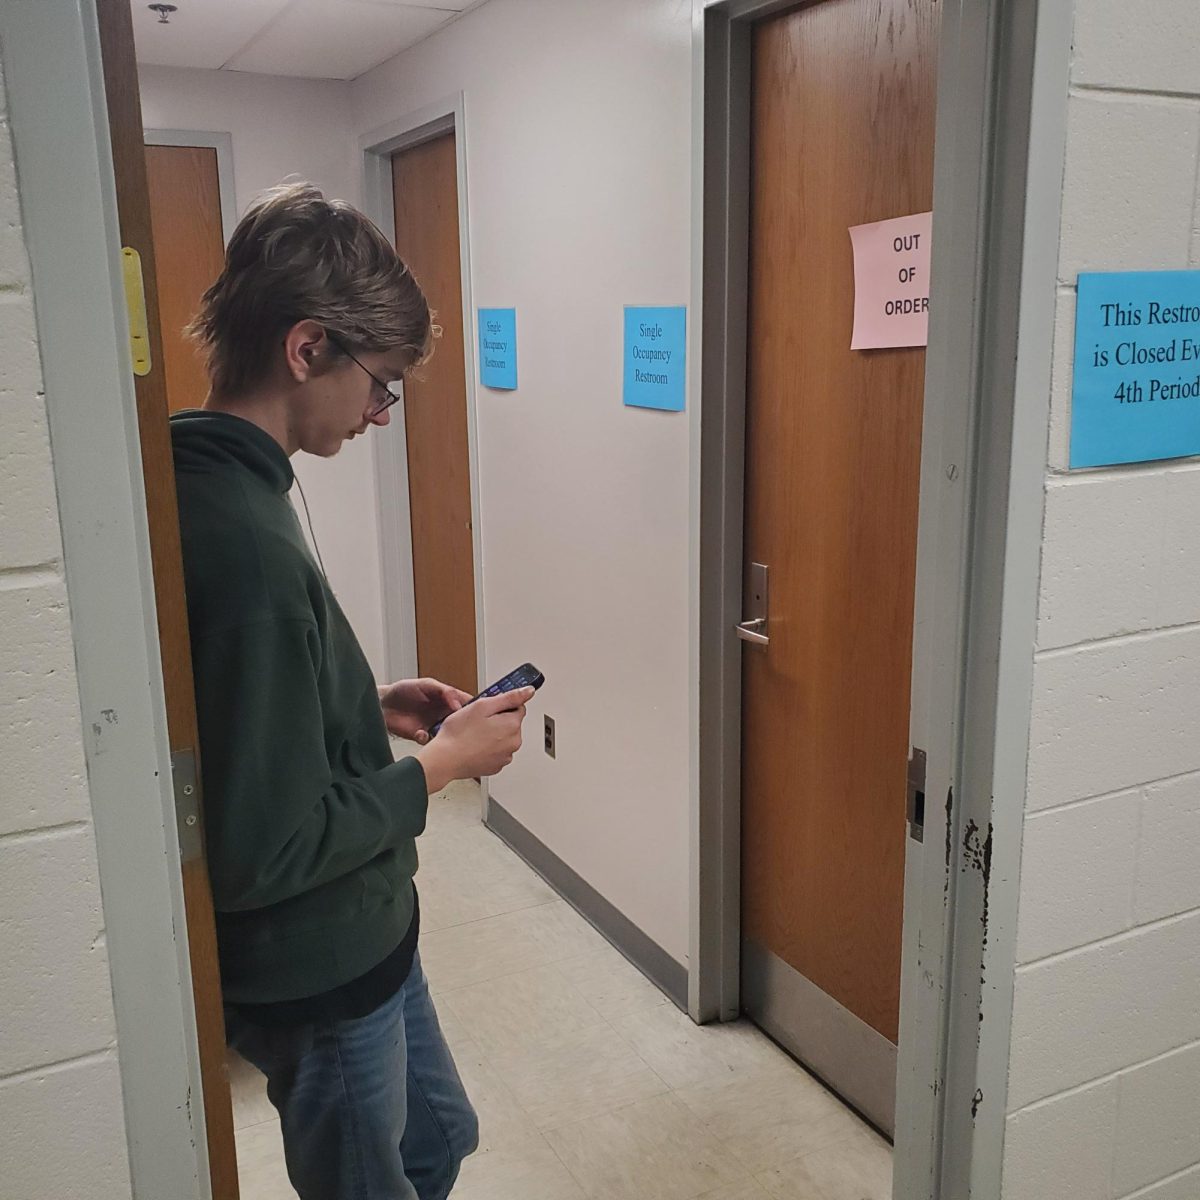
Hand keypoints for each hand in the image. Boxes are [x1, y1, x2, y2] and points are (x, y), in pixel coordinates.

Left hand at [379, 678, 472, 744]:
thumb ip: (443, 690)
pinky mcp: (422, 736)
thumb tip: (457, 701)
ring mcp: (433, 725)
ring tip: (446, 732)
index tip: (480, 710)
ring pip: (448, 733)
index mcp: (445, 699)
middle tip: (465, 726)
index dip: (474, 707)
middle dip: (464, 724)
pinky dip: (428, 739)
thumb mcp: (425, 684)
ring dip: (448, 734)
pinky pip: (431, 741)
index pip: (465, 703)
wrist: (382, 704)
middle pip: (460, 721)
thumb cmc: (402, 691)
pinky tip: (422, 733)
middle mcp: (441, 713)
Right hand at [416, 688, 533, 793]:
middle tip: (477, 721)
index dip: (501, 705)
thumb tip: (528, 691)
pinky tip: (474, 746)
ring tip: (474, 734)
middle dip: (497, 720)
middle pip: (511, 723)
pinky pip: (496, 752)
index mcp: (513, 725)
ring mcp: (505, 756)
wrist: (445, 760)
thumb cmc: (459, 733)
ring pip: (504, 738)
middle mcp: (514, 742)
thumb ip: (509, 697)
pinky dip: (488, 748)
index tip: (489, 708)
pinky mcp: (496, 766)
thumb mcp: (482, 705)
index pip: (518, 707)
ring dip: (493, 734)